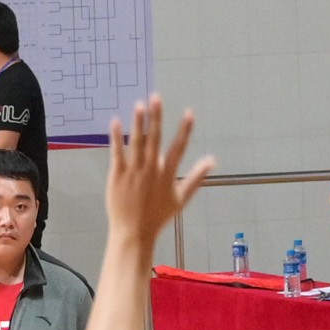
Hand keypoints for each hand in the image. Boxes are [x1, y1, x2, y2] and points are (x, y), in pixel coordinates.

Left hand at [104, 96, 212, 238]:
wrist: (134, 232)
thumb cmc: (158, 216)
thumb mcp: (182, 198)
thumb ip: (196, 177)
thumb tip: (212, 161)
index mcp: (168, 174)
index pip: (179, 148)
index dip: (184, 130)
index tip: (189, 112)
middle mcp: (151, 170)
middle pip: (155, 139)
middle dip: (156, 117)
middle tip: (156, 97)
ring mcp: (134, 172)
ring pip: (137, 143)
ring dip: (138, 122)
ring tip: (139, 104)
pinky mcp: (117, 175)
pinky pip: (117, 152)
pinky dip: (117, 137)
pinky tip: (116, 121)